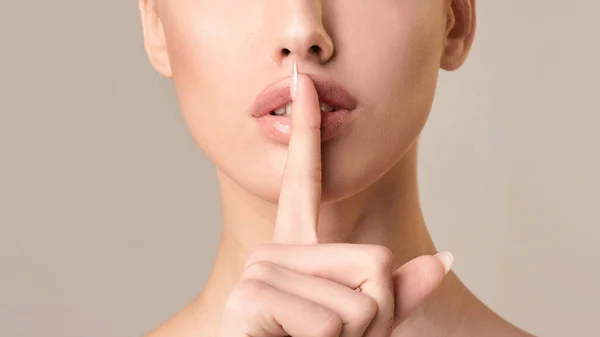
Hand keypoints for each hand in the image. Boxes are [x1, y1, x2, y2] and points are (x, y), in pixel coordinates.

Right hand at [216, 63, 451, 336]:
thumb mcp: (365, 328)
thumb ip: (397, 293)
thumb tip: (443, 259)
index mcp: (298, 251)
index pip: (305, 180)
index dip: (306, 131)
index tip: (303, 84)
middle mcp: (275, 252)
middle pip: (374, 264)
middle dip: (373, 317)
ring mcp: (260, 271)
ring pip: (359, 300)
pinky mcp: (250, 296)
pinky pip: (332, 321)